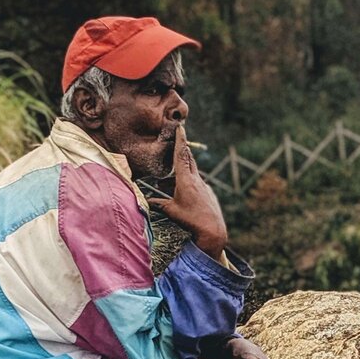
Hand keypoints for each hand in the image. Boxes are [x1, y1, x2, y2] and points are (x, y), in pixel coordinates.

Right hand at [151, 125, 227, 256]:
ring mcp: (204, 186)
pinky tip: (183, 195)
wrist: (213, 231)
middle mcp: (197, 180)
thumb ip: (158, 204)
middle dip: (180, 153)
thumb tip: (146, 201)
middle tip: (175, 146)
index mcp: (186, 180)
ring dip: (179, 176)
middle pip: (188, 161)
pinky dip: (187, 185)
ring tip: (166, 185)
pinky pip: (197, 185)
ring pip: (191, 175)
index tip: (180, 128)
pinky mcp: (209, 194)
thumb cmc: (190, 220)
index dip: (180, 141)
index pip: (181, 155)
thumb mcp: (171, 211)